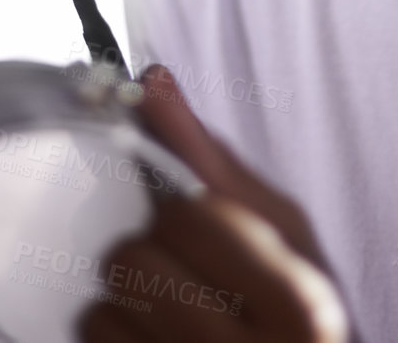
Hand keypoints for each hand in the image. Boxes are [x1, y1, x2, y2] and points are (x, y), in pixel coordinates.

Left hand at [77, 65, 349, 342]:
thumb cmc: (297, 314)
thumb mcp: (286, 240)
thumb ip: (217, 163)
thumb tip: (154, 81)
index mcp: (297, 304)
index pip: (185, 217)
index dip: (178, 210)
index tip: (195, 223)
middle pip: (133, 261)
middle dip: (150, 255)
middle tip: (186, 274)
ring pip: (100, 311)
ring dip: (124, 303)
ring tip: (169, 314)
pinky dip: (110, 338)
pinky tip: (149, 341)